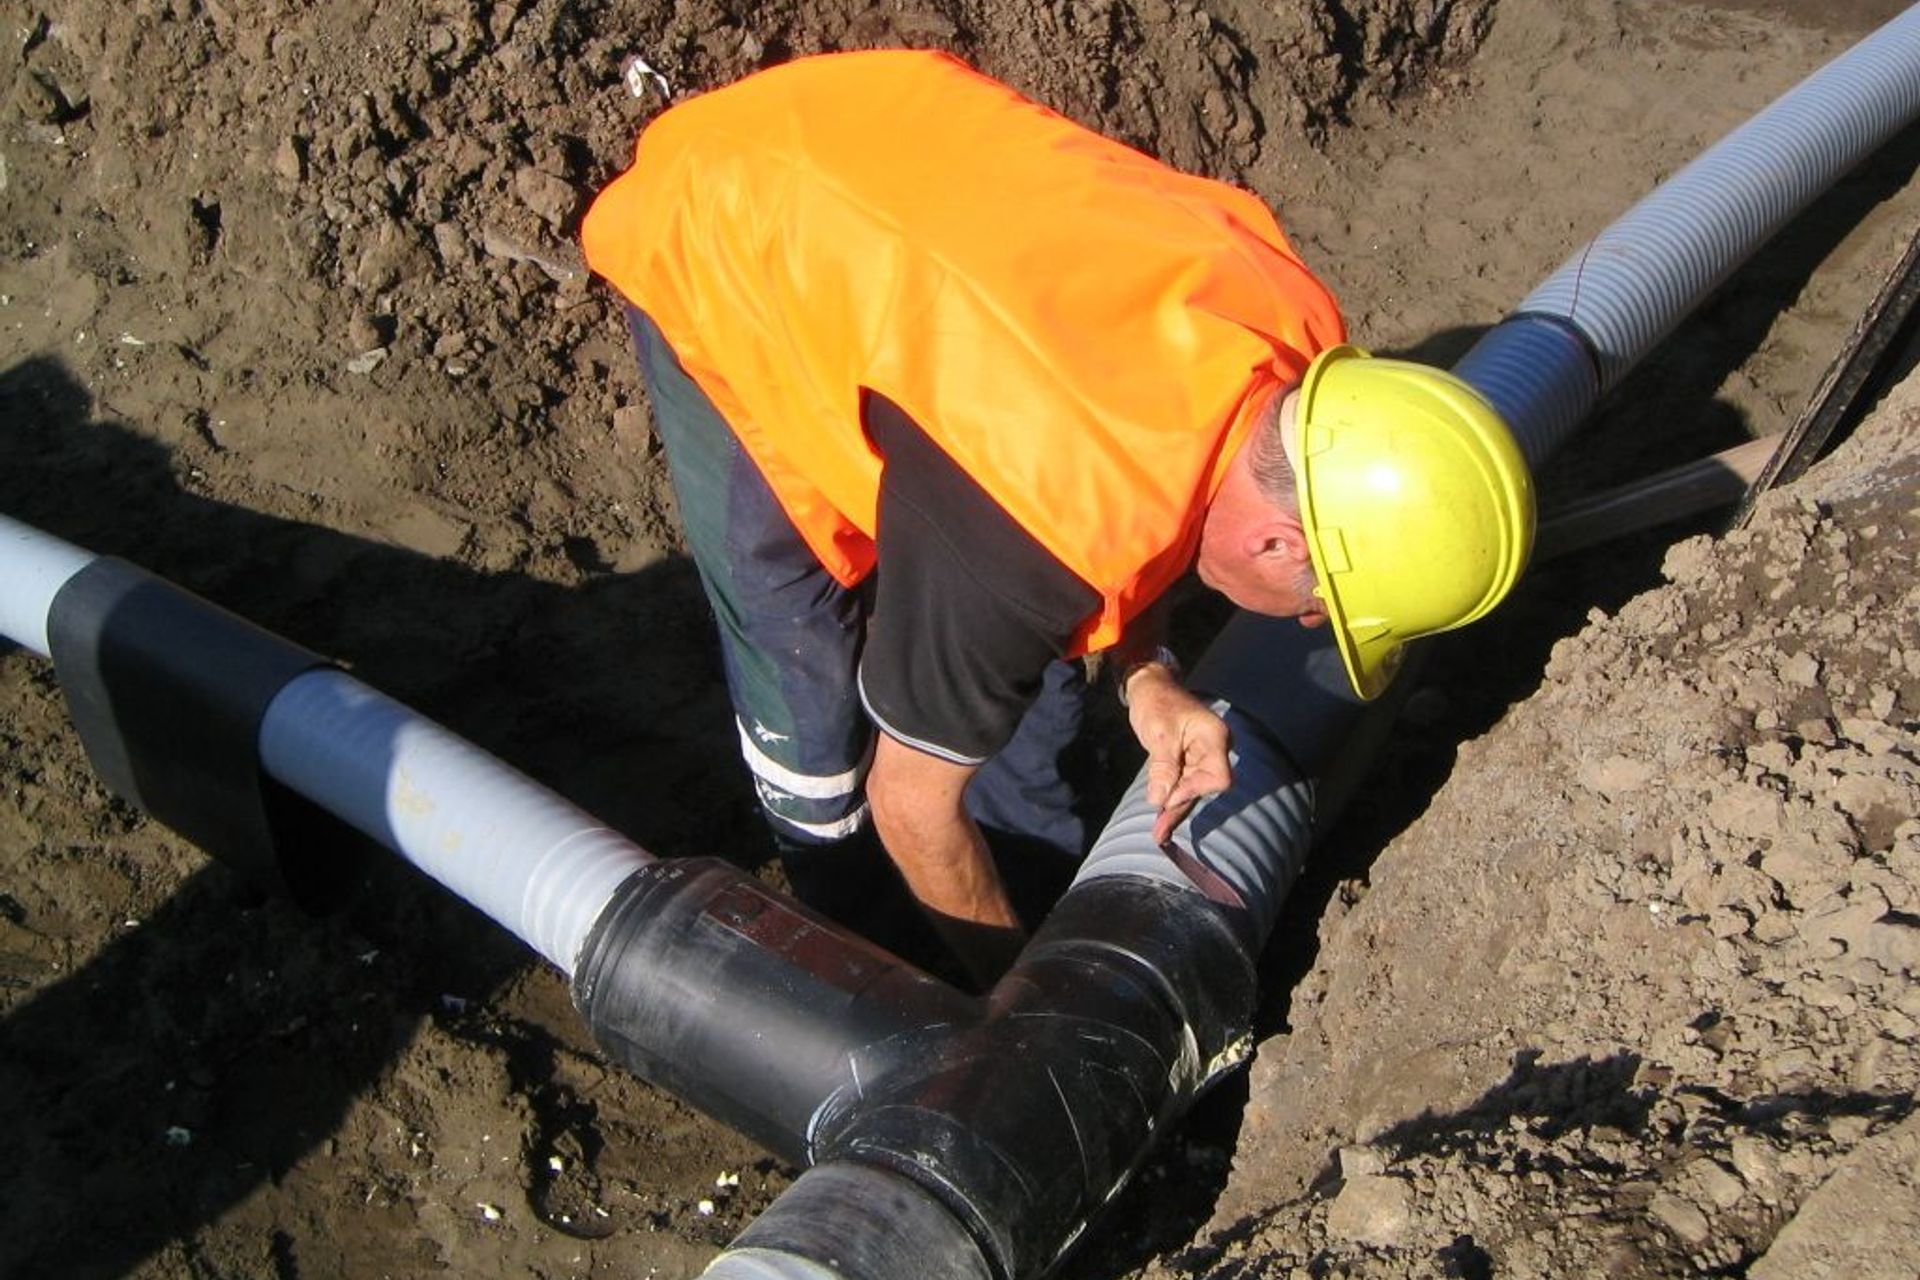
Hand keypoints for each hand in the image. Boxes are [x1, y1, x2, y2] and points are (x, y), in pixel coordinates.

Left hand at [1123, 664, 1231, 842]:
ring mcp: (1202, 756)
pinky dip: (1171, 799)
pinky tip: (1161, 820)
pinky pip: (1183, 784)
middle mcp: (1214, 749)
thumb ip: (1163, 767)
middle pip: (1205, 787)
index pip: (1218, 777)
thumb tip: (1160, 800)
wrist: (1149, 688)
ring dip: (1174, 808)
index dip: (1195, 790)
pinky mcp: (1189, 761)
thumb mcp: (1158, 734)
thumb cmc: (1156, 702)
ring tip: (1158, 833)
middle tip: (1158, 832)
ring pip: (1192, 789)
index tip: (1168, 794)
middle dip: (1181, 806)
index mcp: (1214, 737)